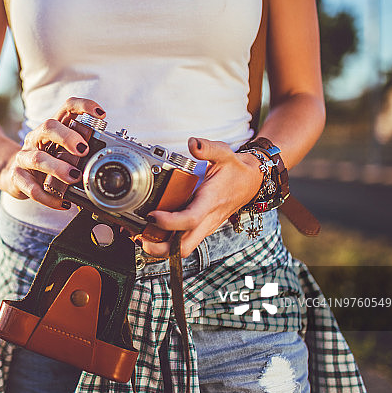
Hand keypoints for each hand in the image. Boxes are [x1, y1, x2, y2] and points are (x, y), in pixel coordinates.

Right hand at [0, 97, 105, 208]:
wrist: (12, 174)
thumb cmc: (44, 161)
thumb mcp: (60, 150)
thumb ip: (80, 149)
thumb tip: (106, 156)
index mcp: (51, 129)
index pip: (66, 107)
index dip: (83, 106)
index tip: (100, 113)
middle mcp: (36, 138)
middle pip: (48, 126)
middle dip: (67, 136)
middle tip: (83, 149)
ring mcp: (24, 157)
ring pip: (37, 158)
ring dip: (58, 168)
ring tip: (74, 176)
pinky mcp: (18, 178)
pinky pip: (33, 189)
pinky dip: (49, 198)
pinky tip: (63, 203)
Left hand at [137, 137, 263, 257]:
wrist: (251, 182)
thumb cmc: (236, 170)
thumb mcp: (224, 153)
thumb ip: (207, 148)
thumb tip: (193, 143)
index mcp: (209, 203)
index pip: (189, 219)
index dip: (168, 221)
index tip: (152, 215)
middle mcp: (207, 220)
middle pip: (183, 247)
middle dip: (159, 248)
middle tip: (139, 237)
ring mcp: (204, 227)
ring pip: (182, 249)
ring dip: (160, 248)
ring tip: (140, 236)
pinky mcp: (201, 228)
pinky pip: (183, 242)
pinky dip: (166, 242)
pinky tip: (152, 231)